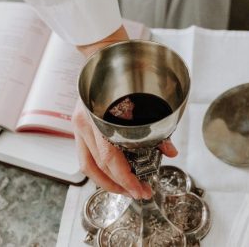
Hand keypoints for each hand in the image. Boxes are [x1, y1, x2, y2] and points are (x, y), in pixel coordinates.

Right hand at [73, 26, 177, 198]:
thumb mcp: (143, 100)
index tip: (141, 190)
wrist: (105, 56)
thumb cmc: (125, 75)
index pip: (110, 158)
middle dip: (118, 185)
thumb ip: (156, 127)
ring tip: (124, 189)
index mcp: (100, 116)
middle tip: (137, 193)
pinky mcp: (80, 124)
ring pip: (87, 165)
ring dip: (106, 181)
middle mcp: (85, 122)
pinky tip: (113, 173)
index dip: (126, 179)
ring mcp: (79, 123)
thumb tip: (170, 151)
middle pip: (97, 167)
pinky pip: (86, 154)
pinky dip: (100, 168)